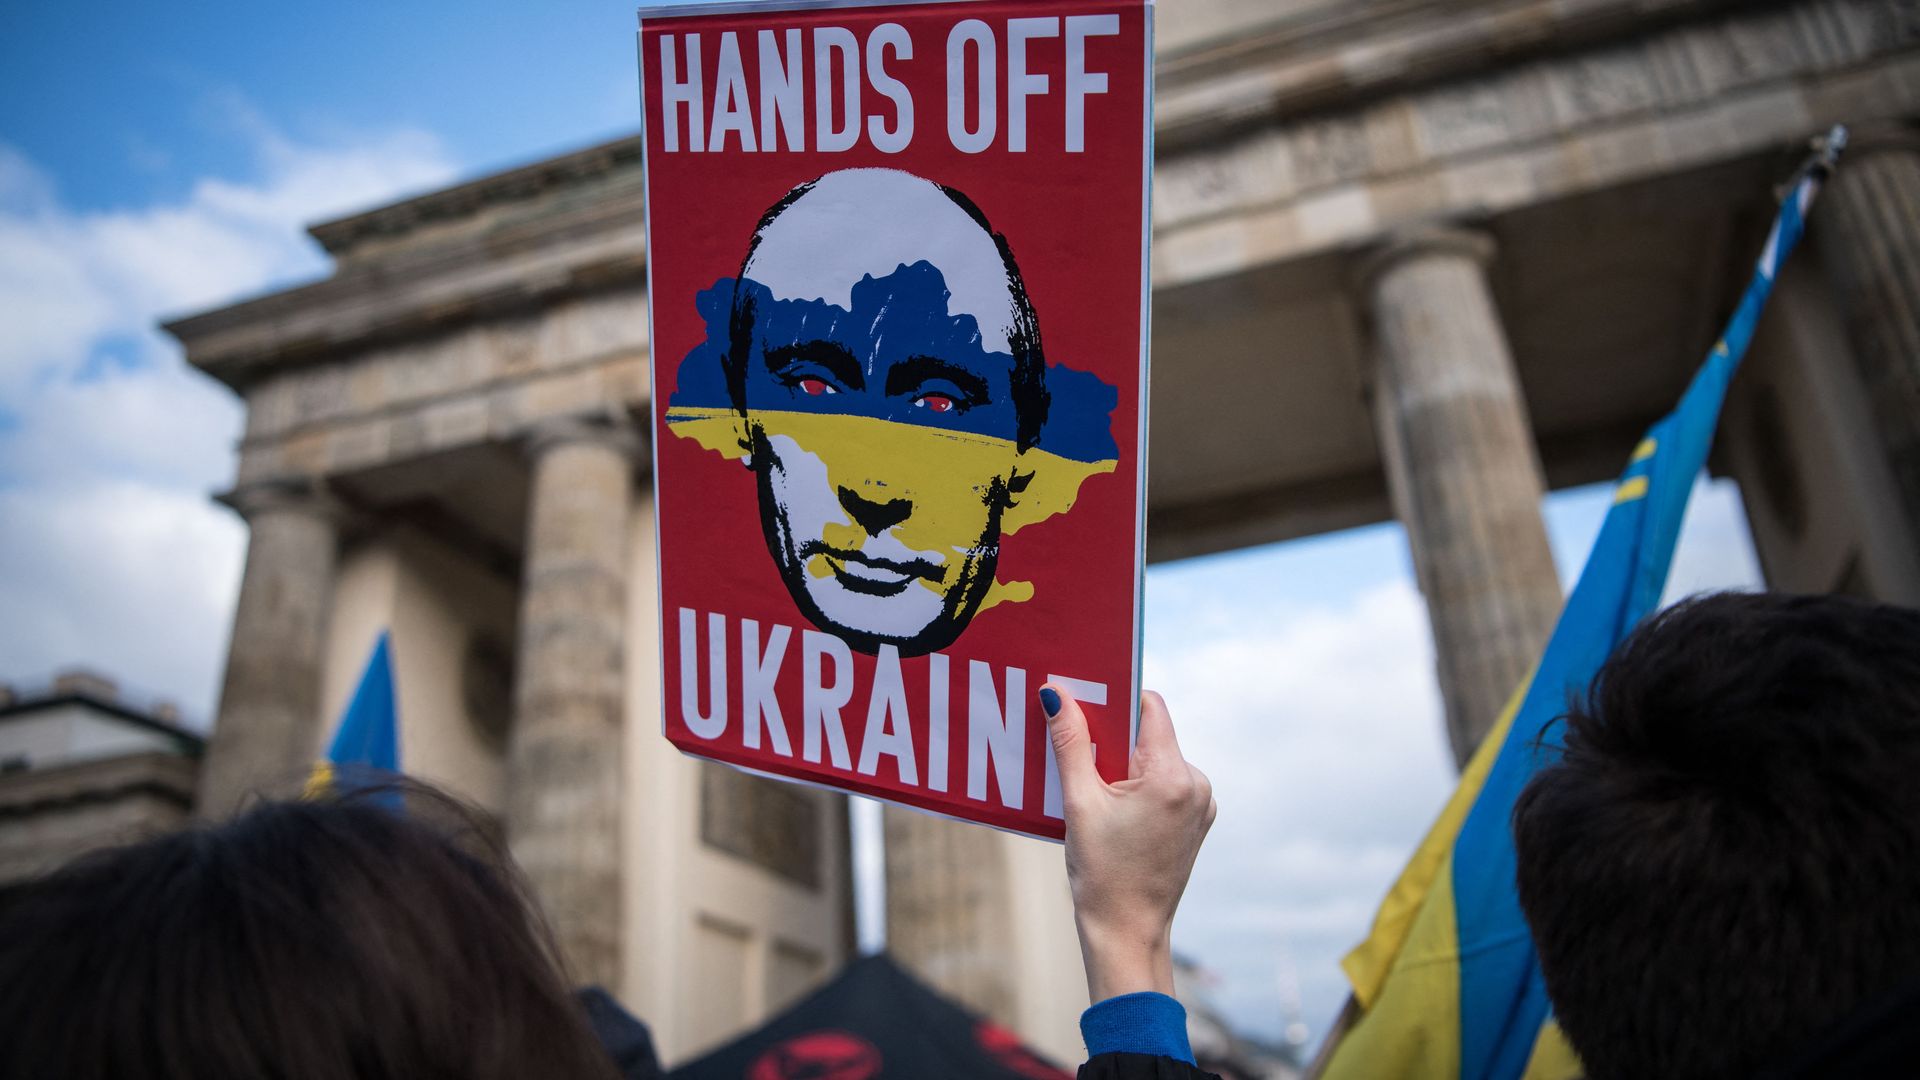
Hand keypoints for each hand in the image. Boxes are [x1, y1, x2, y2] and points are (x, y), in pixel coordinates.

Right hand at [1042, 684, 1216, 1002]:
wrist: (1128, 933)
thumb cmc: (1102, 874)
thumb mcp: (1079, 803)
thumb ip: (1070, 742)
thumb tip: (1057, 693)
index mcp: (1172, 777)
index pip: (1149, 707)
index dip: (1114, 700)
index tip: (1083, 707)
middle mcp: (1197, 784)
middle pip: (1150, 734)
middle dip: (1113, 738)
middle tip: (1077, 754)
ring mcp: (1202, 804)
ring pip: (1156, 759)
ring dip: (1123, 764)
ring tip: (1092, 791)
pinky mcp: (1197, 820)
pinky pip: (1165, 783)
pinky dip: (1138, 785)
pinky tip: (1112, 809)